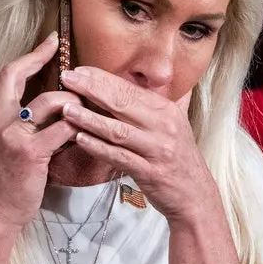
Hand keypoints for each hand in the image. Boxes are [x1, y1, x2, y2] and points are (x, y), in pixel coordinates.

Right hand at [0, 33, 82, 233]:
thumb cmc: (5, 175)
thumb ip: (13, 116)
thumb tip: (42, 95)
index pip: (5, 74)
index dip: (28, 56)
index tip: (49, 42)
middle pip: (16, 75)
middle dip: (41, 58)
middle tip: (61, 49)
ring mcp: (9, 135)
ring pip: (48, 101)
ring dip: (71, 101)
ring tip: (80, 107)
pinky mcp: (29, 152)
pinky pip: (62, 128)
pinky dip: (77, 126)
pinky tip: (83, 131)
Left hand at [59, 66, 214, 225]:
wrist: (195, 194)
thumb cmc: (179, 156)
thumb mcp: (175, 123)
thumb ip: (157, 102)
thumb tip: (147, 77)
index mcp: (167, 110)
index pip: (130, 88)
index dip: (103, 78)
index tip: (80, 69)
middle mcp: (164, 126)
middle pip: (122, 103)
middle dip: (92, 89)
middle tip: (68, 79)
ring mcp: (157, 150)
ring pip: (118, 130)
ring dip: (90, 118)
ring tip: (67, 109)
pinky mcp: (149, 172)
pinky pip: (119, 157)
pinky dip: (98, 147)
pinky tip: (79, 139)